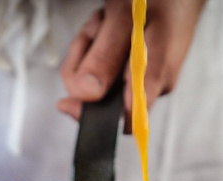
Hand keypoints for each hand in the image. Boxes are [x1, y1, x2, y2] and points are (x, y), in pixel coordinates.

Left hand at [56, 0, 206, 130]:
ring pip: (97, 77)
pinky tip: (108, 23)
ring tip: (106, 20)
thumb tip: (87, 94)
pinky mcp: (134, 69)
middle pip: (101, 97)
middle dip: (86, 63)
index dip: (93, 116)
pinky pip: (103, 65)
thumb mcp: (127, 17)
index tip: (66, 102)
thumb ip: (105, 56)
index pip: (124, 121)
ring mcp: (143, 77)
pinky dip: (97, 42)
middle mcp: (152, 84)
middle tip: (97, 31)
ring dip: (90, 46)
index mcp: (155, 77)